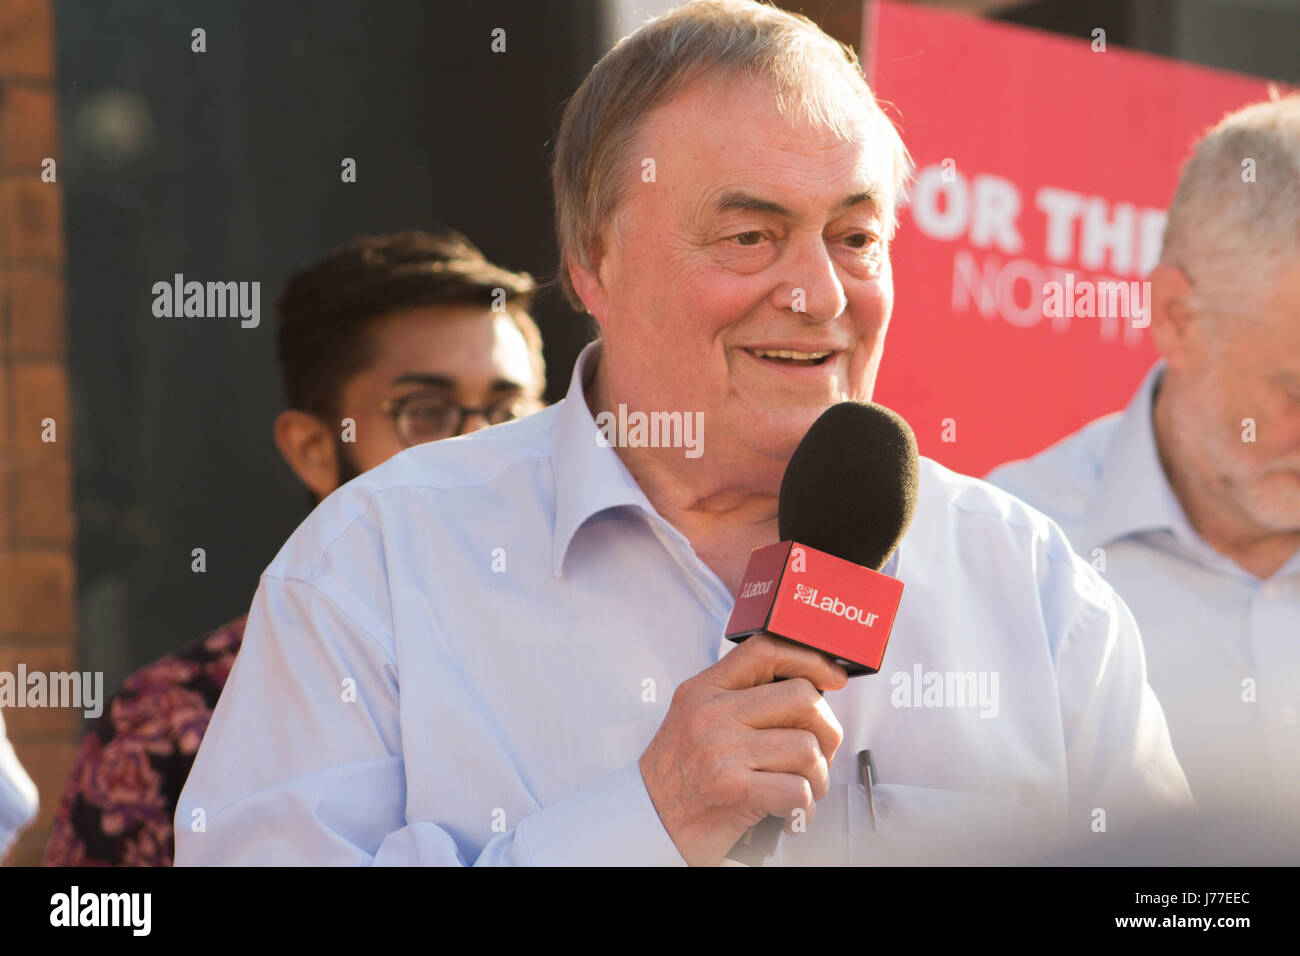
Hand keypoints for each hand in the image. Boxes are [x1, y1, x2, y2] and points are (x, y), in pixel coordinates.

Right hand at [639, 633, 846, 865]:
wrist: (644, 821)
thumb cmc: (677, 775)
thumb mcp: (695, 719)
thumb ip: (739, 700)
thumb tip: (806, 691)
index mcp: (704, 690)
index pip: (765, 650)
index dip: (809, 659)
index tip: (832, 678)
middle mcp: (712, 713)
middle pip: (801, 697)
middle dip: (826, 729)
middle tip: (820, 751)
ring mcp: (721, 749)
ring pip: (807, 747)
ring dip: (818, 776)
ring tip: (803, 788)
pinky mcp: (732, 788)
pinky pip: (797, 789)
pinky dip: (804, 807)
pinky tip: (790, 812)